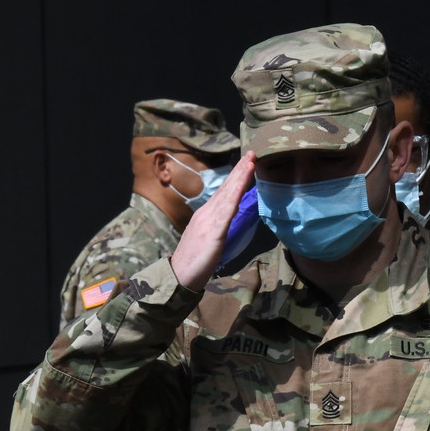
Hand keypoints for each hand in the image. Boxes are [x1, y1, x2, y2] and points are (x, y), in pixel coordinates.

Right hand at [169, 151, 256, 292]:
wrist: (177, 277)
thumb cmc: (193, 264)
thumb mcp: (206, 242)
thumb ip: (216, 231)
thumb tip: (227, 225)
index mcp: (205, 216)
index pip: (223, 193)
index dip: (235, 178)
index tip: (247, 164)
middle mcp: (206, 214)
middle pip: (226, 189)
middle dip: (240, 170)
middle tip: (252, 153)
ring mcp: (209, 221)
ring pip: (228, 195)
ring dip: (240, 177)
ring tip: (250, 162)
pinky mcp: (213, 232)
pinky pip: (227, 210)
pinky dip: (235, 194)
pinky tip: (243, 184)